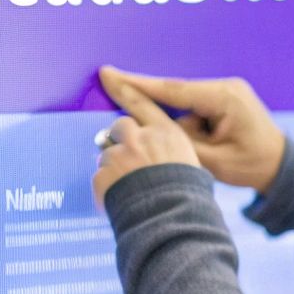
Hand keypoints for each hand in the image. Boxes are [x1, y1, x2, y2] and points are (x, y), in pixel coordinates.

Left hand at [92, 79, 201, 206]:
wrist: (174, 220)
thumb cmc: (190, 196)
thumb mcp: (193, 165)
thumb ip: (171, 152)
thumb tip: (160, 154)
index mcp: (166, 134)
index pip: (141, 104)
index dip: (124, 88)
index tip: (107, 74)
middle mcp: (141, 139)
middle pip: (120, 126)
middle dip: (122, 139)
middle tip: (130, 159)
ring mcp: (120, 156)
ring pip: (108, 154)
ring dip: (115, 168)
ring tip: (131, 189)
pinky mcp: (104, 175)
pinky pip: (100, 178)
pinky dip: (107, 188)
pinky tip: (121, 199)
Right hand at [98, 67, 285, 192]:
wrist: (282, 166)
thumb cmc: (252, 166)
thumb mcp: (210, 159)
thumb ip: (175, 139)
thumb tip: (142, 124)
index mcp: (225, 98)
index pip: (173, 90)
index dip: (137, 85)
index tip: (109, 75)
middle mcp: (226, 86)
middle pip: (175, 94)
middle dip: (157, 110)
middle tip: (149, 123)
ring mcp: (227, 90)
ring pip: (183, 104)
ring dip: (181, 125)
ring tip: (210, 149)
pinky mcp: (225, 98)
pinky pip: (194, 106)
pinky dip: (189, 123)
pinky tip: (206, 142)